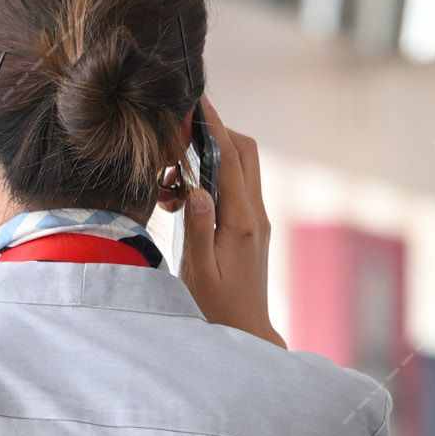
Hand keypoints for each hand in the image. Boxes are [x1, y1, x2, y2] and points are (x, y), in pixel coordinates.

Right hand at [175, 99, 284, 346]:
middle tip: (181, 132)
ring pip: (243, 165)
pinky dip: (216, 176)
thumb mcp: (200, 274)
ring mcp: (257, 219)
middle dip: (216, 131)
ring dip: (215, 154)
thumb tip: (196, 189)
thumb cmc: (217, 311)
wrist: (245, 335)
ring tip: (176, 173)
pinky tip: (188, 196)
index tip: (195, 100)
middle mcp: (256, 214)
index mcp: (241, 222)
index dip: (212, 126)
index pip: (230, 158)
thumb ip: (198, 229)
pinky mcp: (253, 226)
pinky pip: (237, 186)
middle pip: (245, 150)